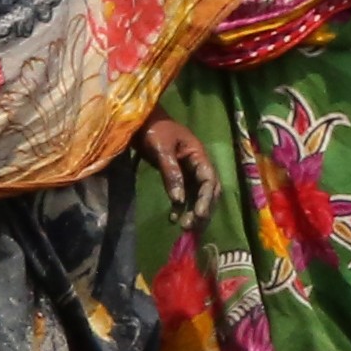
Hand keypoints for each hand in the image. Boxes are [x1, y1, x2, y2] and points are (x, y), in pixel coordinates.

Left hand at [138, 116, 218, 231]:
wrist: (141, 122)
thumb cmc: (154, 130)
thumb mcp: (162, 149)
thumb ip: (171, 173)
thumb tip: (178, 200)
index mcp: (199, 155)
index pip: (209, 180)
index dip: (206, 199)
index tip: (199, 214)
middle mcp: (198, 165)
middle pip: (208, 191)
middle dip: (202, 209)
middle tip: (191, 226)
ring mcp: (189, 171)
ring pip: (197, 195)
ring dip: (193, 211)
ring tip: (184, 228)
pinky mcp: (179, 176)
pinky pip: (184, 194)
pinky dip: (180, 207)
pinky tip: (173, 219)